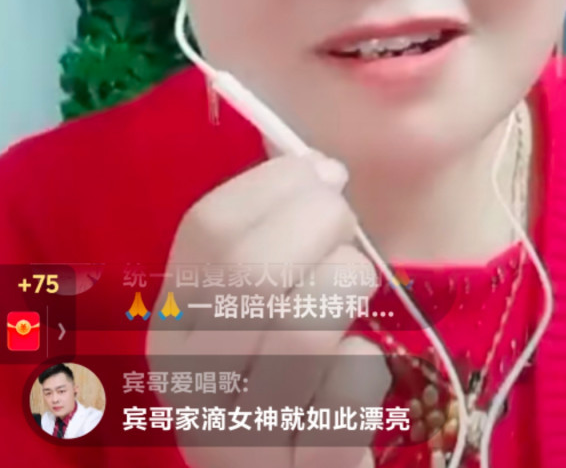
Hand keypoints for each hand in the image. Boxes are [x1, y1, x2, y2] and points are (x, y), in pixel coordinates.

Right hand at [147, 153, 389, 467]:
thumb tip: (312, 160)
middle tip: (347, 228)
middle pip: (250, 267)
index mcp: (173, 318)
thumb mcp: (251, 303)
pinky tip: (354, 361)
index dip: (277, 184)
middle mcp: (187, 376)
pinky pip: (346, 389)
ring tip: (352, 289)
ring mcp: (236, 434)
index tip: (326, 173)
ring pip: (301, 329)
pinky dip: (365, 361)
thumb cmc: (278, 371)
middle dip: (323, 222)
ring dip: (347, 286)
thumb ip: (268, 233)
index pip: (208, 227)